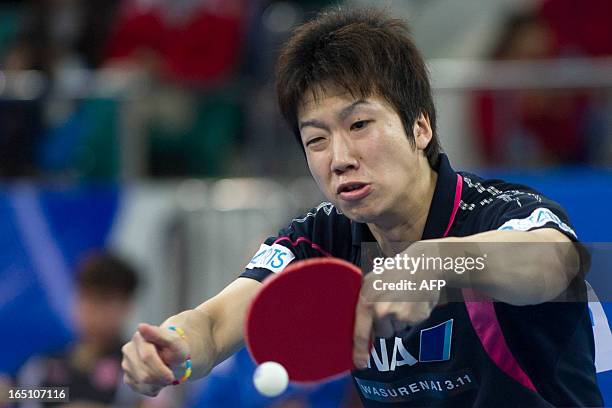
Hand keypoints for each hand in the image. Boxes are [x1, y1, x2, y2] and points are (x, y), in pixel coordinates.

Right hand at [121, 323, 188, 395]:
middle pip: (144, 374)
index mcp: (140, 337)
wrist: (172, 357)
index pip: (147, 357)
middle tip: (171, 376)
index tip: (171, 377)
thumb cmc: (174, 349)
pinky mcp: (127, 377)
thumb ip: (159, 335)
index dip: (161, 370)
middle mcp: (128, 349)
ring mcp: (126, 364)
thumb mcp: (174, 342)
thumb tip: (141, 326)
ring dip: (158, 383)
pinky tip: (158, 380)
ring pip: (142, 382)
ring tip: (165, 376)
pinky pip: (140, 389)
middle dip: (161, 378)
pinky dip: (153, 388)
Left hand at [352, 243, 442, 367]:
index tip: (360, 364)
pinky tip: (413, 303)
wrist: (422, 265)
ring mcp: (399, 315)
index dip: (359, 351)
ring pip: (397, 331)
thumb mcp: (371, 281)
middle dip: (386, 324)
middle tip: (392, 305)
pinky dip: (412, 319)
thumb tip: (357, 324)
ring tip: (403, 301)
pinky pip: (410, 327)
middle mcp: (381, 311)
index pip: (360, 333)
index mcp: (366, 301)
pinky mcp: (415, 318)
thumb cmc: (394, 272)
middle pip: (382, 333)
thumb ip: (364, 301)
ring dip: (399, 321)